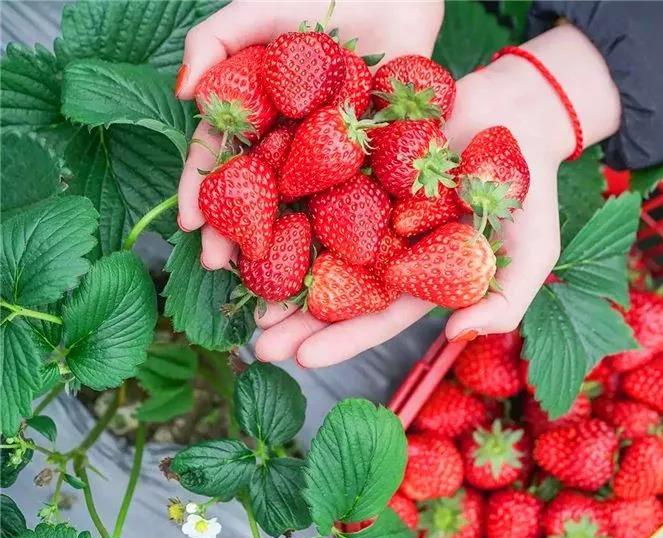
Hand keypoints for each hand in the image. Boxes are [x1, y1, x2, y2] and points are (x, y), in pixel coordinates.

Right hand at [175, 0, 444, 268]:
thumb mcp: (261, 9)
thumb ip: (216, 39)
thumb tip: (183, 92)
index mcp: (257, 114)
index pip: (222, 159)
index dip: (204, 191)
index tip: (191, 225)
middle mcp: (289, 142)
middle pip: (258, 194)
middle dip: (237, 230)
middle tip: (222, 266)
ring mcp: (331, 155)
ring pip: (303, 207)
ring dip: (286, 245)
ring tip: (270, 280)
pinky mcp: (373, 160)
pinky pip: (358, 199)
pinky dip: (346, 232)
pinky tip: (335, 263)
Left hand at [253, 24, 621, 366]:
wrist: (518, 112)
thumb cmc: (528, 190)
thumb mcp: (532, 255)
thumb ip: (504, 302)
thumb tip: (456, 338)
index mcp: (418, 274)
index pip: (374, 316)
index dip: (340, 339)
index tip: (302, 359)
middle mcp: (384, 243)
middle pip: (333, 285)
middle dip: (296, 316)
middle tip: (256, 341)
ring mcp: (365, 201)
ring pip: (314, 237)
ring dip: (279, 263)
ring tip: (239, 287)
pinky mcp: (354, 157)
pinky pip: (315, 175)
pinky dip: (285, 194)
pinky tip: (251, 213)